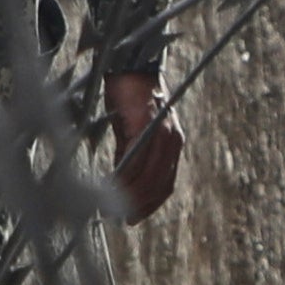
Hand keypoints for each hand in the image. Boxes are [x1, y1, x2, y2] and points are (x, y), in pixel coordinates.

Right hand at [103, 71, 184, 225]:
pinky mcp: (145, 125)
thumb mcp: (133, 131)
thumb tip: (122, 179)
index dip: (150, 204)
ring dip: (131, 194)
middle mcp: (172, 140)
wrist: (129, 66)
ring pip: (148, 176)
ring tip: (114, 205)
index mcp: (172, 143)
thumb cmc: (129, 96)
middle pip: (158, 184)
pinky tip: (112, 183)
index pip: (165, 183)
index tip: (134, 217)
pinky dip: (124, 175)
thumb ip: (132, 154)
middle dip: (140, 205)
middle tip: (123, 218)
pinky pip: (135, 159)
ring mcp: (161, 133)